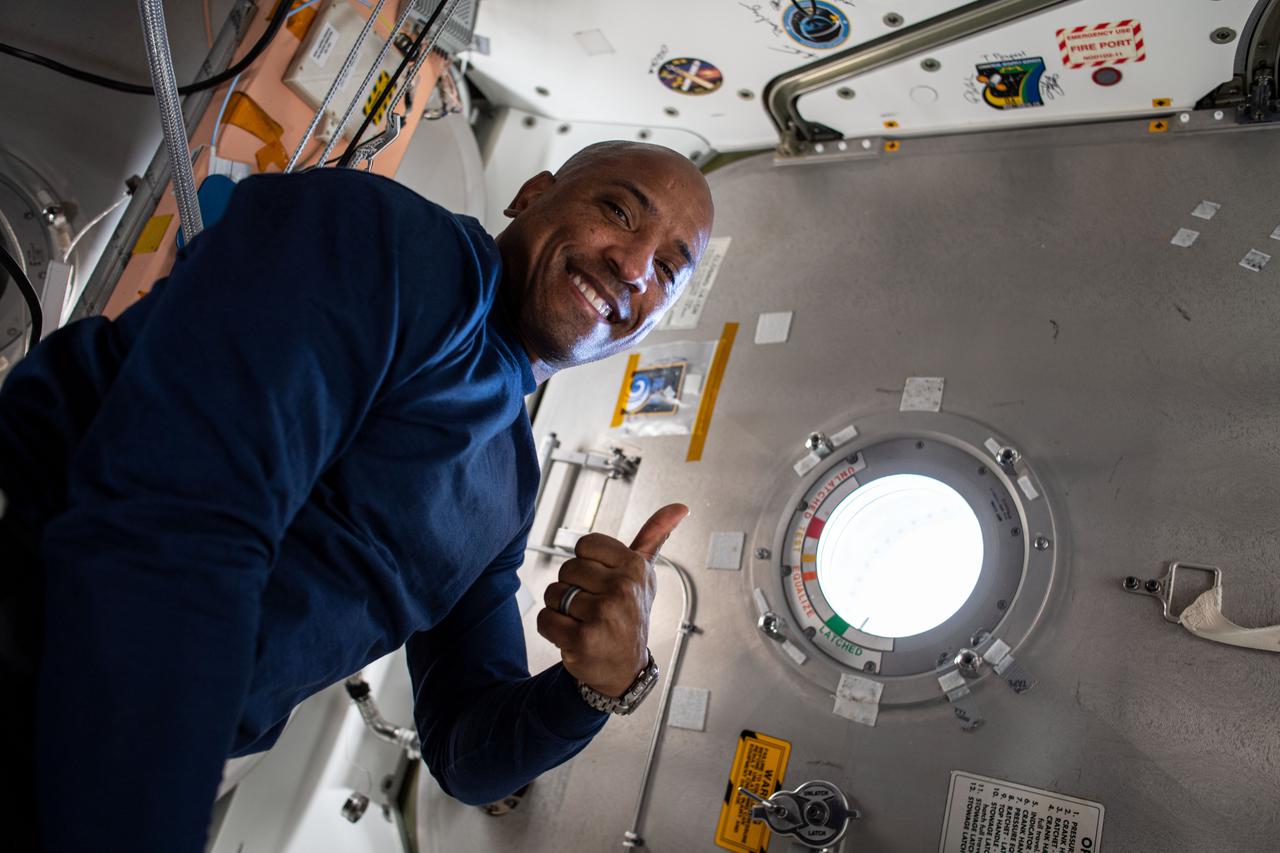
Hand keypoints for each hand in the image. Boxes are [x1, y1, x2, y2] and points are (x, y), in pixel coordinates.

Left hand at [537, 504, 688, 697]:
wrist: (625, 668)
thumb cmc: (629, 613)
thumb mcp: (643, 574)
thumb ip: (654, 537)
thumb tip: (681, 506)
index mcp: (635, 567)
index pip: (584, 545)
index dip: (586, 563)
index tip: (602, 582)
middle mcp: (622, 588)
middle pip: (566, 569)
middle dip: (573, 588)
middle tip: (594, 607)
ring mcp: (603, 614)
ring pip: (553, 594)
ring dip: (561, 610)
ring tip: (584, 622)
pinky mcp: (583, 639)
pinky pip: (545, 619)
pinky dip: (552, 629)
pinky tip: (573, 637)